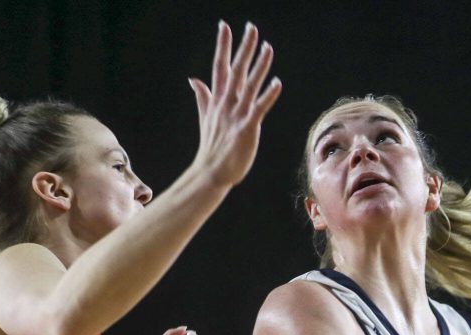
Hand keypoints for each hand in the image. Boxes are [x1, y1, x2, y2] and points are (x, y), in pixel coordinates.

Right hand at [188, 21, 281, 187]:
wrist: (211, 172)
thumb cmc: (212, 147)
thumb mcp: (206, 117)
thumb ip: (202, 96)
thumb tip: (193, 79)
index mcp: (218, 100)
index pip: (220, 67)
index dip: (223, 46)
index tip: (225, 26)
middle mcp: (227, 104)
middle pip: (236, 70)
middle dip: (244, 48)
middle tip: (251, 27)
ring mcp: (236, 115)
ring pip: (249, 85)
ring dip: (259, 66)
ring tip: (268, 48)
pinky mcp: (247, 129)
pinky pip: (259, 109)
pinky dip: (268, 96)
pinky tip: (276, 83)